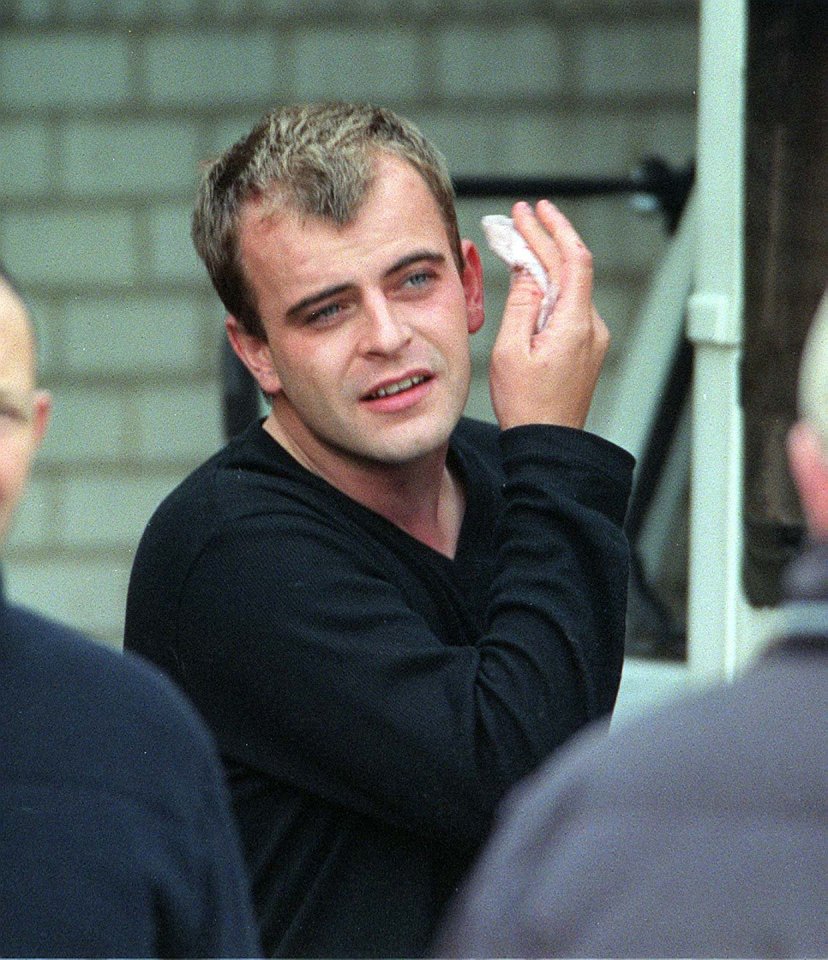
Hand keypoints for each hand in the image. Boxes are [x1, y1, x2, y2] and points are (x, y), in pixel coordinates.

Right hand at [489, 199, 608, 429]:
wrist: (547, 444)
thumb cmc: (526, 406)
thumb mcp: (510, 350)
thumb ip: (521, 303)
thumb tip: (526, 268)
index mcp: (574, 325)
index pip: (573, 260)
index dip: (556, 229)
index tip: (537, 210)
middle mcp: (591, 327)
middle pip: (572, 269)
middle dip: (545, 239)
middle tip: (520, 217)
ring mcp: (592, 337)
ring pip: (571, 286)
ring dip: (547, 262)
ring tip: (520, 241)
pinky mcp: (586, 347)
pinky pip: (570, 306)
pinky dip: (552, 286)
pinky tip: (533, 279)